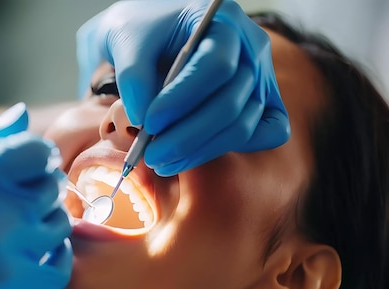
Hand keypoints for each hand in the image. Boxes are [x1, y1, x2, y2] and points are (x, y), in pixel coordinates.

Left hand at [77, 0, 289, 175]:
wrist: (149, 36)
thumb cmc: (140, 33)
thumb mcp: (126, 40)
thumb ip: (133, 76)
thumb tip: (142, 120)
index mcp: (222, 20)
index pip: (216, 65)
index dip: (183, 99)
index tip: (149, 123)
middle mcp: (250, 48)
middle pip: (231, 102)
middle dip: (188, 136)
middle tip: (150, 155)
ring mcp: (261, 77)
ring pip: (243, 124)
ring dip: (199, 151)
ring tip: (160, 161)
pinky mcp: (264, 102)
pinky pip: (268, 132)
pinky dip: (232, 147)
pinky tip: (191, 156)